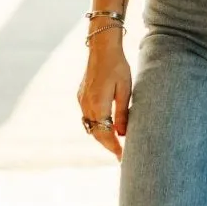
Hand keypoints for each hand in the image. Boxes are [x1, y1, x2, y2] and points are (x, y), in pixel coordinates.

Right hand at [77, 32, 131, 158]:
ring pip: (91, 125)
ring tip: (116, 143)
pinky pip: (88, 116)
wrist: (101, 47)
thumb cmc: (118, 66)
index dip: (114, 148)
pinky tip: (107, 125)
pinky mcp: (81, 95)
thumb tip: (122, 134)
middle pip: (96, 133)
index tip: (122, 158)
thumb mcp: (125, 90)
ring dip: (102, 135)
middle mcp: (86, 105)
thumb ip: (122, 113)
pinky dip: (97, 124)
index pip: (105, 134)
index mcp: (98, 104)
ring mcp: (82, 100)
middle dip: (108, 145)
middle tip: (121, 155)